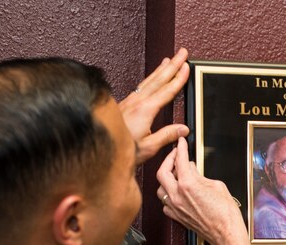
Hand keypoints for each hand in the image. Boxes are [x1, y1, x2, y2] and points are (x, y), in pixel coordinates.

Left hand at [120, 48, 189, 163]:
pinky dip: (150, 78)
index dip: (178, 79)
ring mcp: (130, 101)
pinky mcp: (125, 105)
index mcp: (145, 110)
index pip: (167, 91)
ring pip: (149, 80)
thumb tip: (183, 129)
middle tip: (182, 53)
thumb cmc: (121, 150)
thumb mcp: (149, 147)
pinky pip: (141, 86)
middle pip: (159, 79)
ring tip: (169, 60)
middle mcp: (137, 102)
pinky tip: (151, 78)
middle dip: (172, 65)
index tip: (187, 67)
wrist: (99, 148)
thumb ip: (167, 136)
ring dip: (161, 69)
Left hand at [155, 137, 245, 244]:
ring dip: (166, 179)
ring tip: (176, 174)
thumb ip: (201, 176)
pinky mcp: (177, 217)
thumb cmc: (226, 214)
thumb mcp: (217, 185)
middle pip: (162, 172)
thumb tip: (194, 172)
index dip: (180, 148)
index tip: (181, 143)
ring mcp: (175, 207)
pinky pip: (165, 203)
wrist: (226, 234)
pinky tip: (176, 193)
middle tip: (175, 155)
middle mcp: (177, 196)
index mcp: (188, 184)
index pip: (179, 160)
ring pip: (160, 188)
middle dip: (168, 160)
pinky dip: (168, 195)